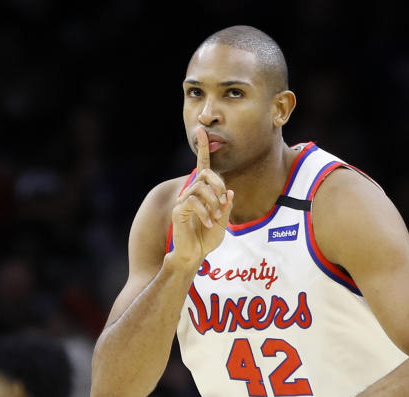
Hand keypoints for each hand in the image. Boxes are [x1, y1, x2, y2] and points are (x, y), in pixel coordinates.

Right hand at [169, 127, 233, 266]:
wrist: (194, 254)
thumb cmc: (207, 238)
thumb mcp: (223, 221)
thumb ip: (226, 207)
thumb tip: (229, 192)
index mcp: (202, 192)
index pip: (202, 167)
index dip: (203, 148)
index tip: (202, 130)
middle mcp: (191, 193)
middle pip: (205, 174)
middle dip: (218, 185)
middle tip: (223, 202)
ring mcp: (183, 201)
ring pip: (200, 188)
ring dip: (212, 202)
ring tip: (215, 217)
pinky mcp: (179, 211)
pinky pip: (193, 202)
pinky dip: (205, 212)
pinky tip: (209, 223)